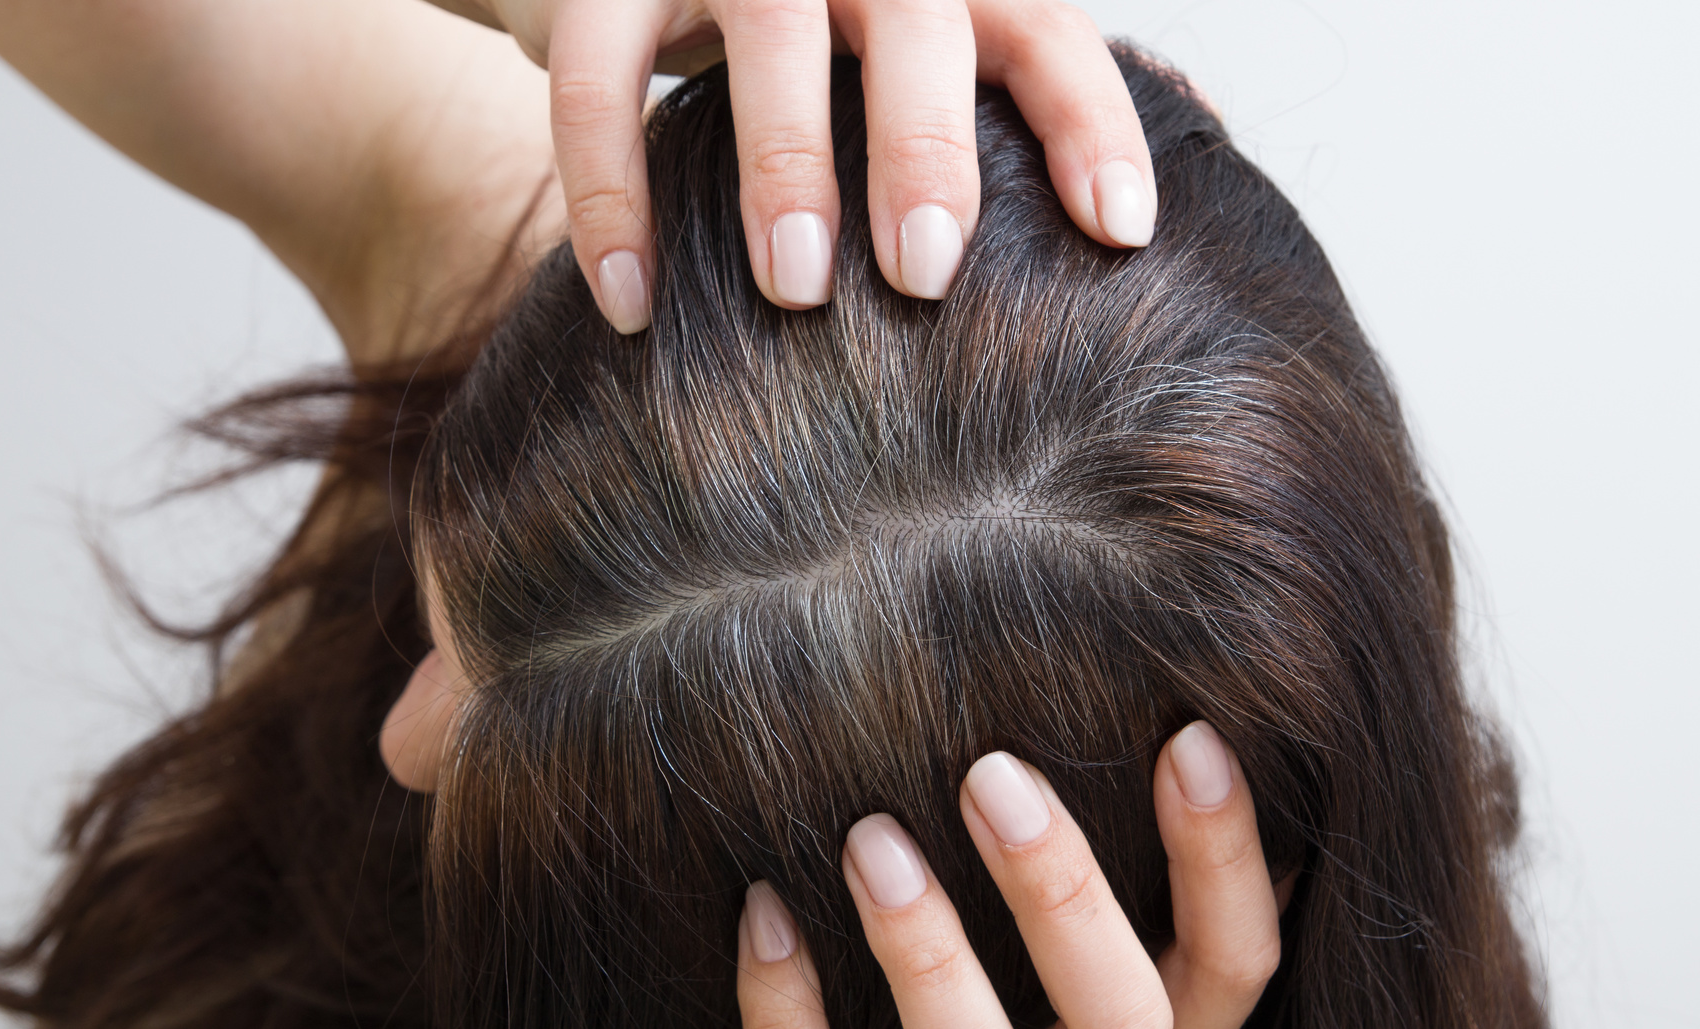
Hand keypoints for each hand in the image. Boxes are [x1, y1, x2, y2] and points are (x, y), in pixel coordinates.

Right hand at [432, 0, 1158, 331]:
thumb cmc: (788, 42)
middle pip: (917, 24)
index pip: (1043, 30)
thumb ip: (982, 112)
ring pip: (769, 36)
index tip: (1121, 233)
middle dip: (926, 148)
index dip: (1089, 123)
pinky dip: (611, 193)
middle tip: (927, 276)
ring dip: (782, 164)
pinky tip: (628, 302)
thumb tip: (1127, 228)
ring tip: (794, 293)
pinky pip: (599, 79)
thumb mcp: (892, 58)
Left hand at [736, 722, 1281, 1028]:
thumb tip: (1199, 737)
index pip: (1233, 969)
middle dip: (1063, 894)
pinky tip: (765, 914)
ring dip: (929, 956)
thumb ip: (1139, 897)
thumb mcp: (1102, 992)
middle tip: (993, 772)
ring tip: (871, 838)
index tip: (1186, 737)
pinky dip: (784, 1021)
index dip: (1222, 860)